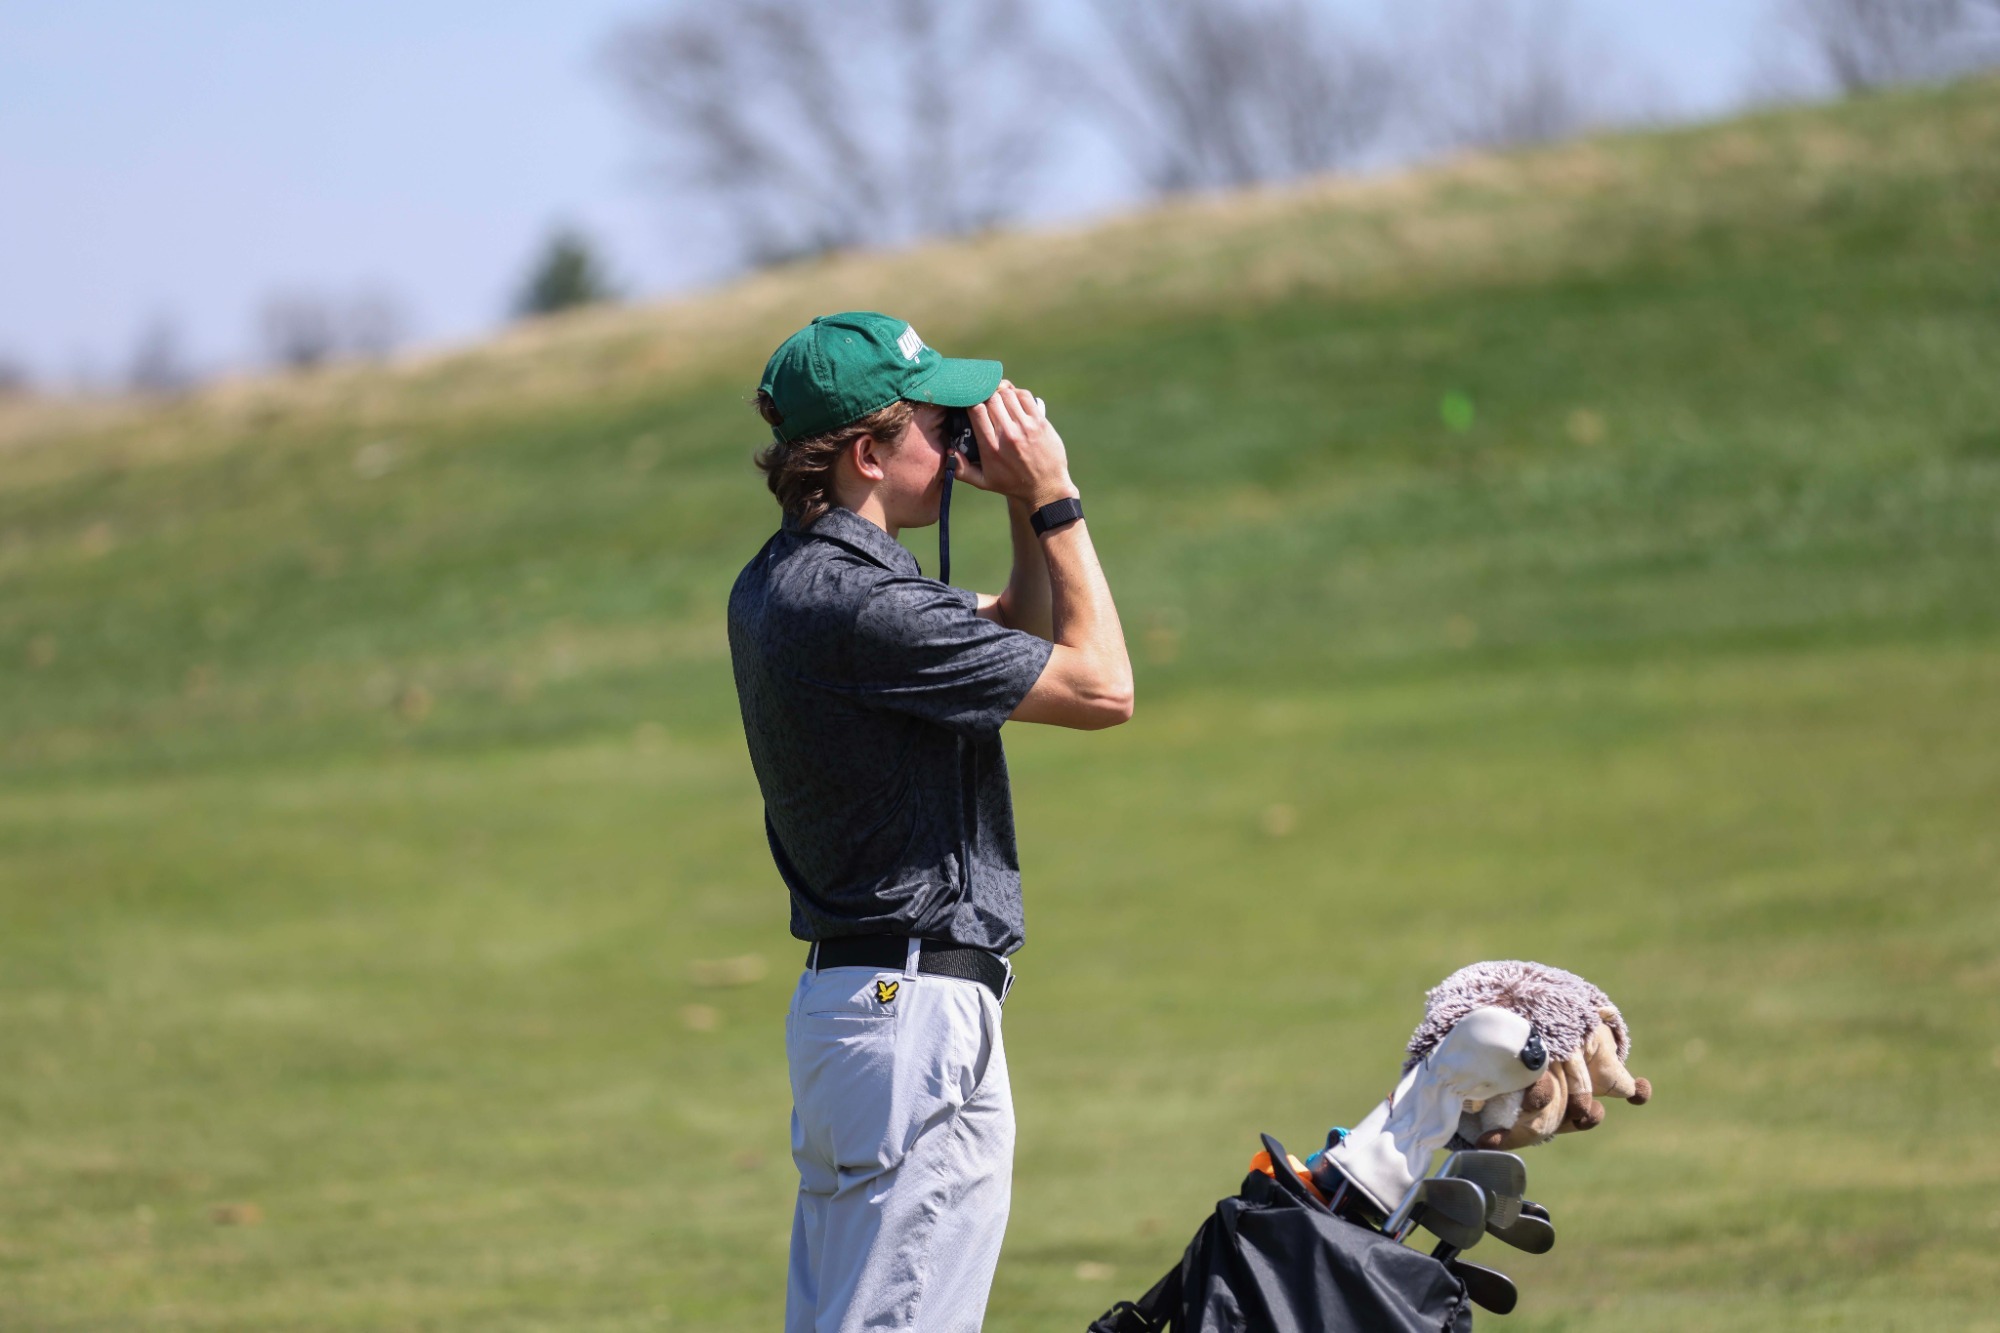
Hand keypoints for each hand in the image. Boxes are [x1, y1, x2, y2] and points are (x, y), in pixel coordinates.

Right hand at [955, 381, 1076, 509]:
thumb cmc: (1012, 484)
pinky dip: (1017, 393)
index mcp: (991, 447)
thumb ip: (961, 469)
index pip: (976, 410)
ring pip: (1008, 394)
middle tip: (984, 397)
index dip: (971, 400)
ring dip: (1000, 392)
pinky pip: (1025, 397)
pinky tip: (1013, 398)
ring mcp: (1026, 427)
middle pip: (991, 398)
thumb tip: (948, 451)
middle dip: (985, 394)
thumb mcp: (983, 482)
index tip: (970, 402)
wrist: (1045, 488)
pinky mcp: (1040, 422)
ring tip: (998, 397)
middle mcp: (1008, 435)